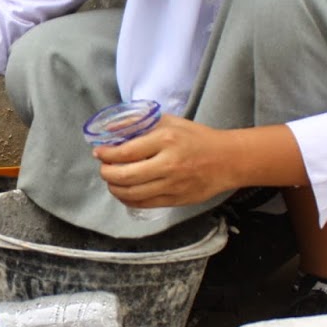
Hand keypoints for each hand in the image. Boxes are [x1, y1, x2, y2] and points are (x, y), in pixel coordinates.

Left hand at [93, 115, 245, 208]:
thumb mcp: (170, 122)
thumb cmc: (197, 138)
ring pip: (132, 193)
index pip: (126, 152)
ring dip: (114, 188)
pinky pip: (144, 204)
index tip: (99, 153)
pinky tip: (124, 192)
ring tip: (111, 181)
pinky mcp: (176, 199)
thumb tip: (112, 128)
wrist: (227, 160)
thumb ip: (142, 124)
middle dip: (106, 173)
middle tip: (103, 168)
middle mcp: (168, 164)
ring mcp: (172, 185)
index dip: (106, 154)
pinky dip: (128, 200)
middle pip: (125, 176)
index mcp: (166, 140)